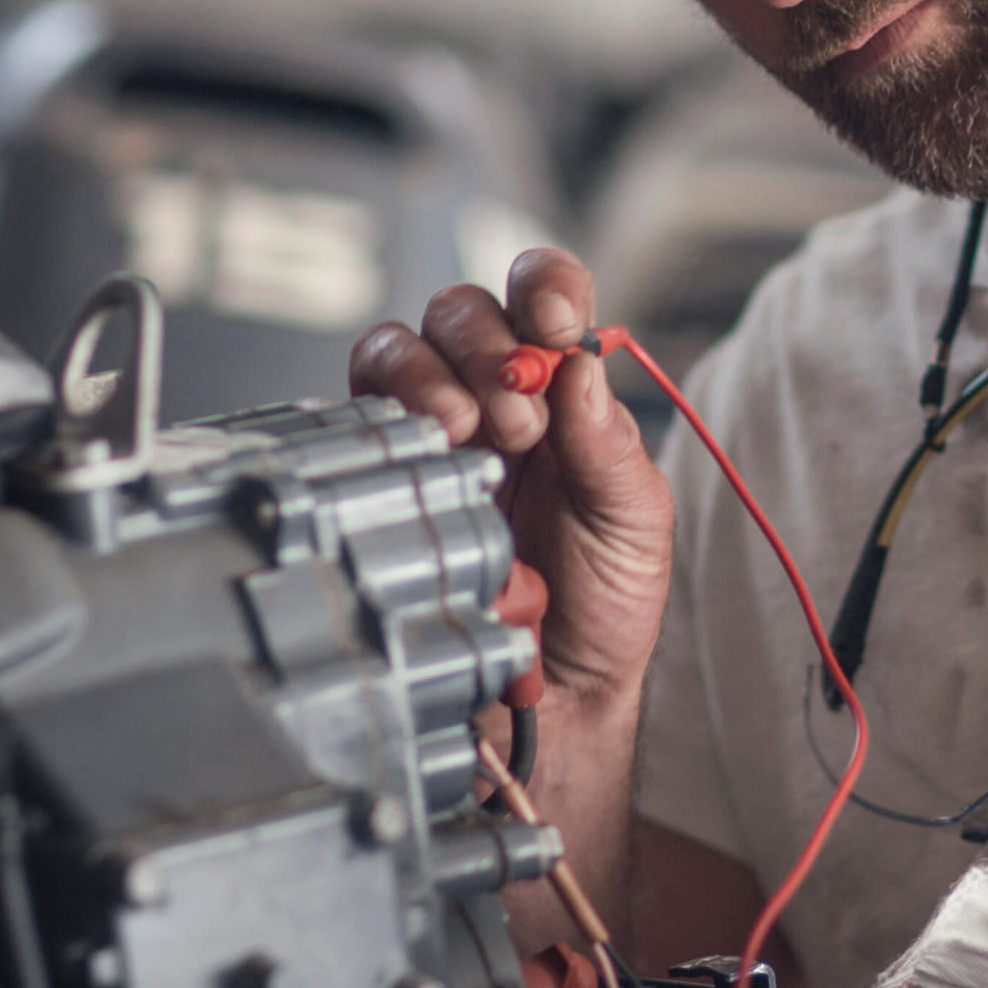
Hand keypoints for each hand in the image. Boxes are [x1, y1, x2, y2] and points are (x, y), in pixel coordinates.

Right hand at [350, 248, 670, 718]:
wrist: (554, 700)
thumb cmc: (603, 606)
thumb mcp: (633, 525)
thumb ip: (610, 448)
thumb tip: (576, 364)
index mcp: (560, 391)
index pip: (542, 297)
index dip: (541, 287)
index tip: (552, 321)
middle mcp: (489, 399)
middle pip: (459, 311)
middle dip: (484, 346)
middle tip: (519, 419)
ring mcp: (427, 436)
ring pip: (394, 351)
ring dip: (428, 378)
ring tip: (465, 435)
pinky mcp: (378, 478)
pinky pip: (354, 420)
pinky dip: (383, 424)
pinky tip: (420, 464)